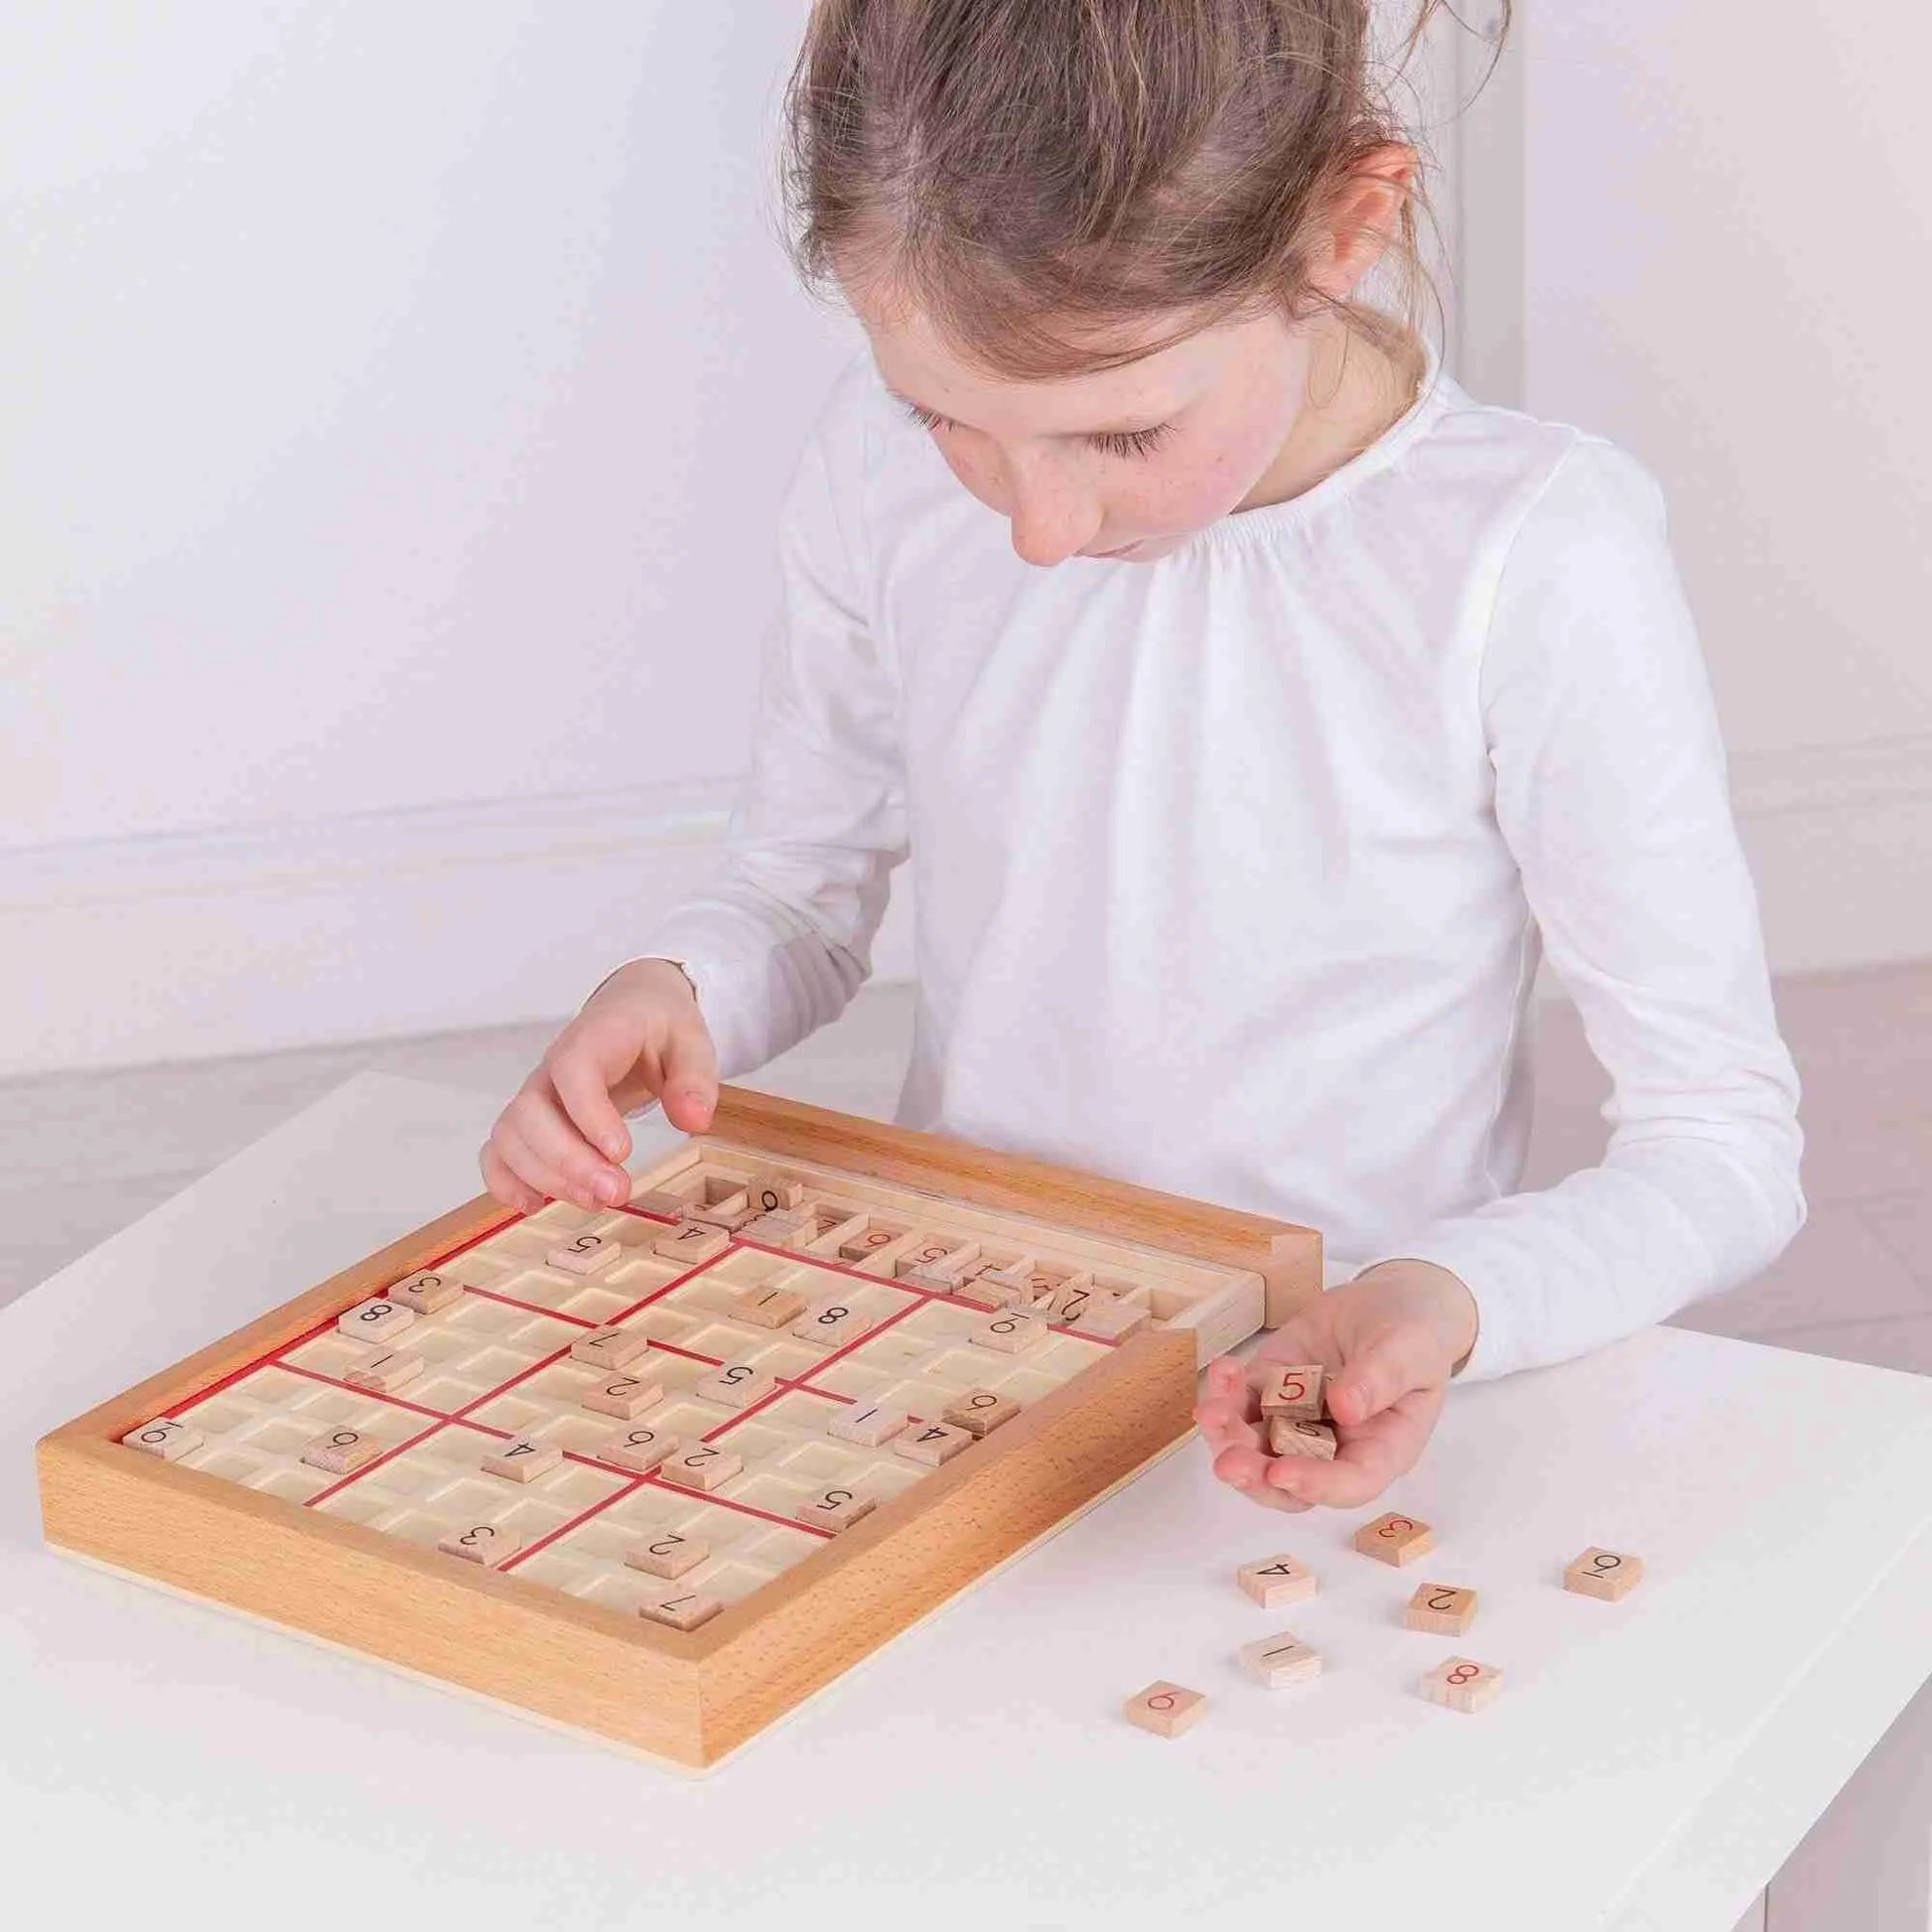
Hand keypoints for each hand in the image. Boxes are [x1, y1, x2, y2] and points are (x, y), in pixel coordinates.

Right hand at [480, 959, 718, 1213]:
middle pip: (531, 1112)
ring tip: (596, 1201)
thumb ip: (694, 1078)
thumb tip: (694, 1120)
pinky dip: (506, 1181)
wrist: (632, 1009)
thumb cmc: (658, 1026)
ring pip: (511, 1136)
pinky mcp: (530, 1121)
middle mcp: (552, 1068)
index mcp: (593, 1038)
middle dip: (569, 1161)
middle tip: (616, 1193)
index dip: (589, 1114)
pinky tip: (536, 1205)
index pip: (573, 1070)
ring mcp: (536, 1095)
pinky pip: (498, 1151)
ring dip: (546, 1177)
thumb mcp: (691, 1040)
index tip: (620, 1153)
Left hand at [1194, 1259, 1477, 1512]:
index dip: (1315, 1486)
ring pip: (1256, 1448)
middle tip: (1228, 1462)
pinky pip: (1241, 1403)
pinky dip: (1225, 1394)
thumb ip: (1381, 1378)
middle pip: (1289, 1482)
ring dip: (1229, 1437)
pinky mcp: (1269, 1390)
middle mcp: (1332, 1446)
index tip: (1282, 1473)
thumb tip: (1345, 1408)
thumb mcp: (1408, 1350)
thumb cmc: (1412, 1336)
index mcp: (1379, 1449)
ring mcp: (1295, 1420)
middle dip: (1256, 1476)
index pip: (1349, 1483)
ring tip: (1211, 1411)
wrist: (1383, 1305)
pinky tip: (1224, 1370)